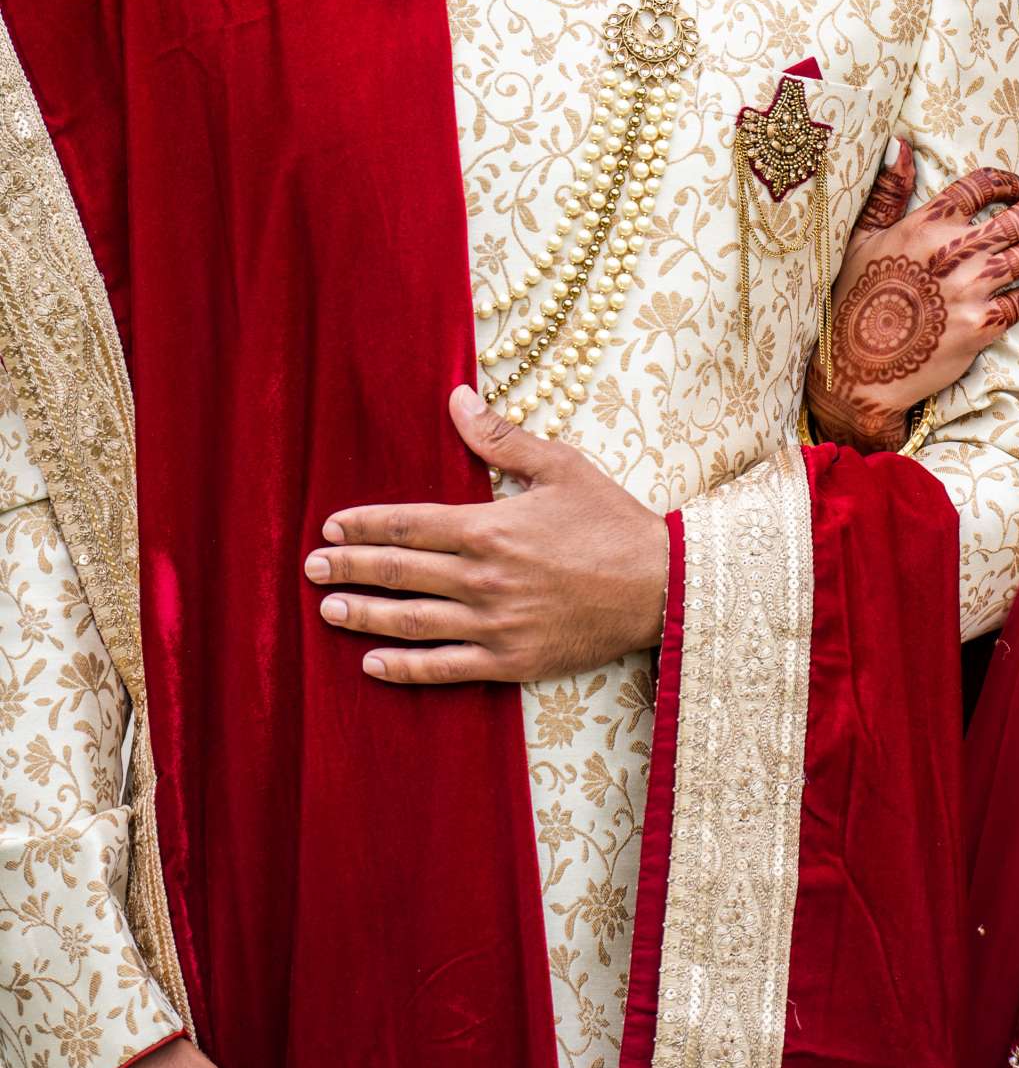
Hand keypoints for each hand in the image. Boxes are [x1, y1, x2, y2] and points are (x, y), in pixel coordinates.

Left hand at [306, 388, 669, 683]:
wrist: (659, 586)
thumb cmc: (612, 522)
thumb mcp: (562, 466)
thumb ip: (502, 438)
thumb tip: (456, 399)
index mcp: (490, 528)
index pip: (410, 524)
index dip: (366, 525)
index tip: (331, 526)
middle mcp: (482, 578)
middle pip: (399, 571)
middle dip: (350, 567)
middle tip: (310, 567)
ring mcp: (493, 625)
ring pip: (411, 622)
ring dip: (364, 616)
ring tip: (329, 610)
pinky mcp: (510, 661)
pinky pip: (444, 668)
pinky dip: (404, 668)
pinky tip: (371, 664)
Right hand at [806, 142, 1018, 453]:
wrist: (858, 368)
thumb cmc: (856, 299)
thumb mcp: (862, 238)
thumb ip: (887, 191)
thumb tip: (899, 144)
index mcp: (925, 223)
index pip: (983, 186)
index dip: (1008, 184)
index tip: (1017, 190)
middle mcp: (953, 250)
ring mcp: (971, 287)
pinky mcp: (984, 324)